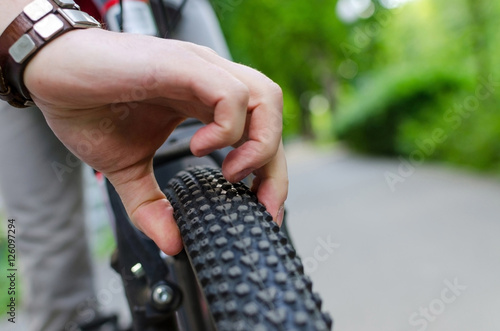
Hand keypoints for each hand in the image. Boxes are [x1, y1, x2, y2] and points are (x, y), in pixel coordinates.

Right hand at [24, 28, 287, 254]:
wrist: (49, 72)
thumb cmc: (88, 107)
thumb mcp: (125, 168)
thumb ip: (151, 203)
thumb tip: (172, 242)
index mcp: (203, 102)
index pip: (258, 134)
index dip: (270, 174)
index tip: (263, 211)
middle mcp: (210, 83)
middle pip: (272, 116)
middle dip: (275, 167)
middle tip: (259, 204)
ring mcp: (199, 70)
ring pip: (264, 98)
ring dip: (258, 144)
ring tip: (231, 174)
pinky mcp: (182, 64)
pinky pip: (230, 94)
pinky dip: (227, 129)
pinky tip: (199, 149)